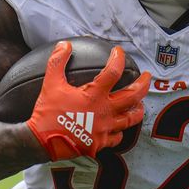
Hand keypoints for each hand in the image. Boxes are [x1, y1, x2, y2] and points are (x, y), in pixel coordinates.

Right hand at [26, 41, 150, 160]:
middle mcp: (104, 112)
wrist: (41, 142)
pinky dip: (121, 131)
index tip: (118, 52)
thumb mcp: (50, 83)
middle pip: (133, 96)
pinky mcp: (100, 143)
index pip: (113, 72)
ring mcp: (104, 129)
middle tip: (147, 77)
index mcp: (94, 95)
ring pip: (130, 119)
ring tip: (140, 103)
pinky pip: (117, 137)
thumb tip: (65, 45)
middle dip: (143, 85)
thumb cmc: (47, 113)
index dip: (118, 59)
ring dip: (137, 109)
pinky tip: (119, 127)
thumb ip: (58, 62)